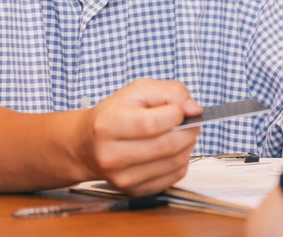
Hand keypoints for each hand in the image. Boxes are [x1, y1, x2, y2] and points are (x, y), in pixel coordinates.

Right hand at [80, 78, 201, 195]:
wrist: (88, 144)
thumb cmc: (115, 114)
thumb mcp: (137, 90)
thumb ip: (169, 92)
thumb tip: (194, 109)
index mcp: (108, 125)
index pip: (152, 123)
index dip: (176, 113)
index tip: (179, 108)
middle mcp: (112, 155)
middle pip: (166, 146)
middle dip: (188, 130)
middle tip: (189, 121)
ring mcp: (123, 177)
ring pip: (174, 163)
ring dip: (188, 145)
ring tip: (181, 133)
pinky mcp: (135, 190)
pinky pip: (174, 177)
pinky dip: (181, 161)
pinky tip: (172, 149)